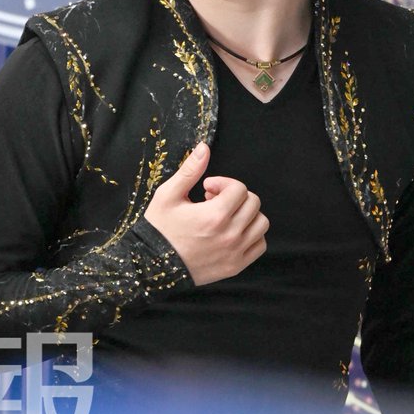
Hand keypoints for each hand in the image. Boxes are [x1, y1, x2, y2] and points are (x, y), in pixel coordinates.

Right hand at [143, 142, 268, 285]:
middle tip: (214, 200)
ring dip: (247, 214)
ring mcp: (235, 252)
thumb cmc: (159, 228)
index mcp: (214, 216)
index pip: (239, 188)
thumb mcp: (168, 195)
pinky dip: (252, 234)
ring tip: (226, 215)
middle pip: (253, 203)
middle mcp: (230, 235)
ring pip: (261, 223)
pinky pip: (260, 245)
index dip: (223, 183)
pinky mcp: (236, 266)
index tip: (207, 188)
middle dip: (235, 196)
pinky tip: (233, 231)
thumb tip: (204, 148)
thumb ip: (190, 170)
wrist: (152, 265)